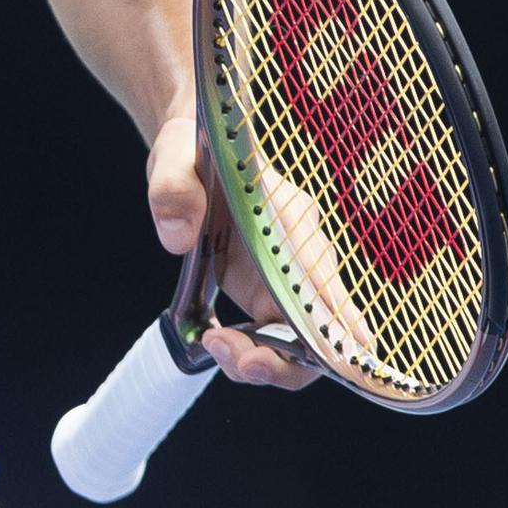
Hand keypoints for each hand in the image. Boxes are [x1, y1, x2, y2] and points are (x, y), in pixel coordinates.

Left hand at [146, 110, 322, 389]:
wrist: (195, 148)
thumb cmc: (196, 146)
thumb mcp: (176, 155)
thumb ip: (174, 187)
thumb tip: (177, 238)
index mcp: (290, 222)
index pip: (327, 288)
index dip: (332, 335)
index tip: (310, 360)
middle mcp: (301, 258)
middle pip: (319, 334)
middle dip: (281, 361)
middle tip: (227, 352)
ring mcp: (286, 279)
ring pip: (296, 345)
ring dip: (259, 361)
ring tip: (209, 341)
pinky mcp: (266, 291)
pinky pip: (272, 338)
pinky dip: (245, 351)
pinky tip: (210, 337)